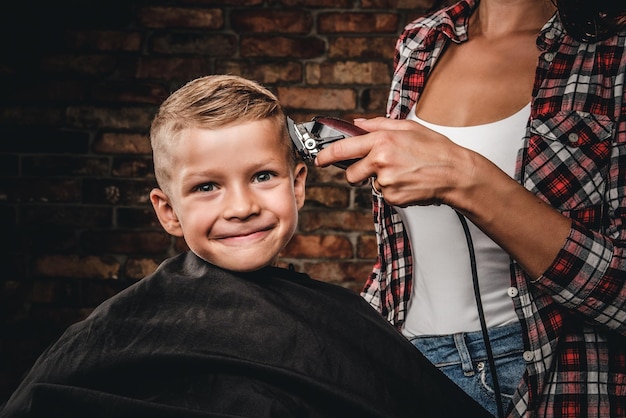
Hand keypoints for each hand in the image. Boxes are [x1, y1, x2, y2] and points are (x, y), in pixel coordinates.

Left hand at [315, 117, 474, 207]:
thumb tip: (356, 124)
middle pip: (351, 174)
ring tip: (403, 171)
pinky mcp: (393, 197)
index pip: (343, 149)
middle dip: (359, 172)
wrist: (456, 173)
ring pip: (371, 184)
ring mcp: (386, 181)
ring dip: (381, 180)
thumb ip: (378, 124)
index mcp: (382, 141)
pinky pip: (384, 194)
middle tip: (379, 167)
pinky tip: (408, 181)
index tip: (320, 159)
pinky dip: (394, 190)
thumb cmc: (436, 149)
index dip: (327, 155)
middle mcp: (381, 161)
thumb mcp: (407, 127)